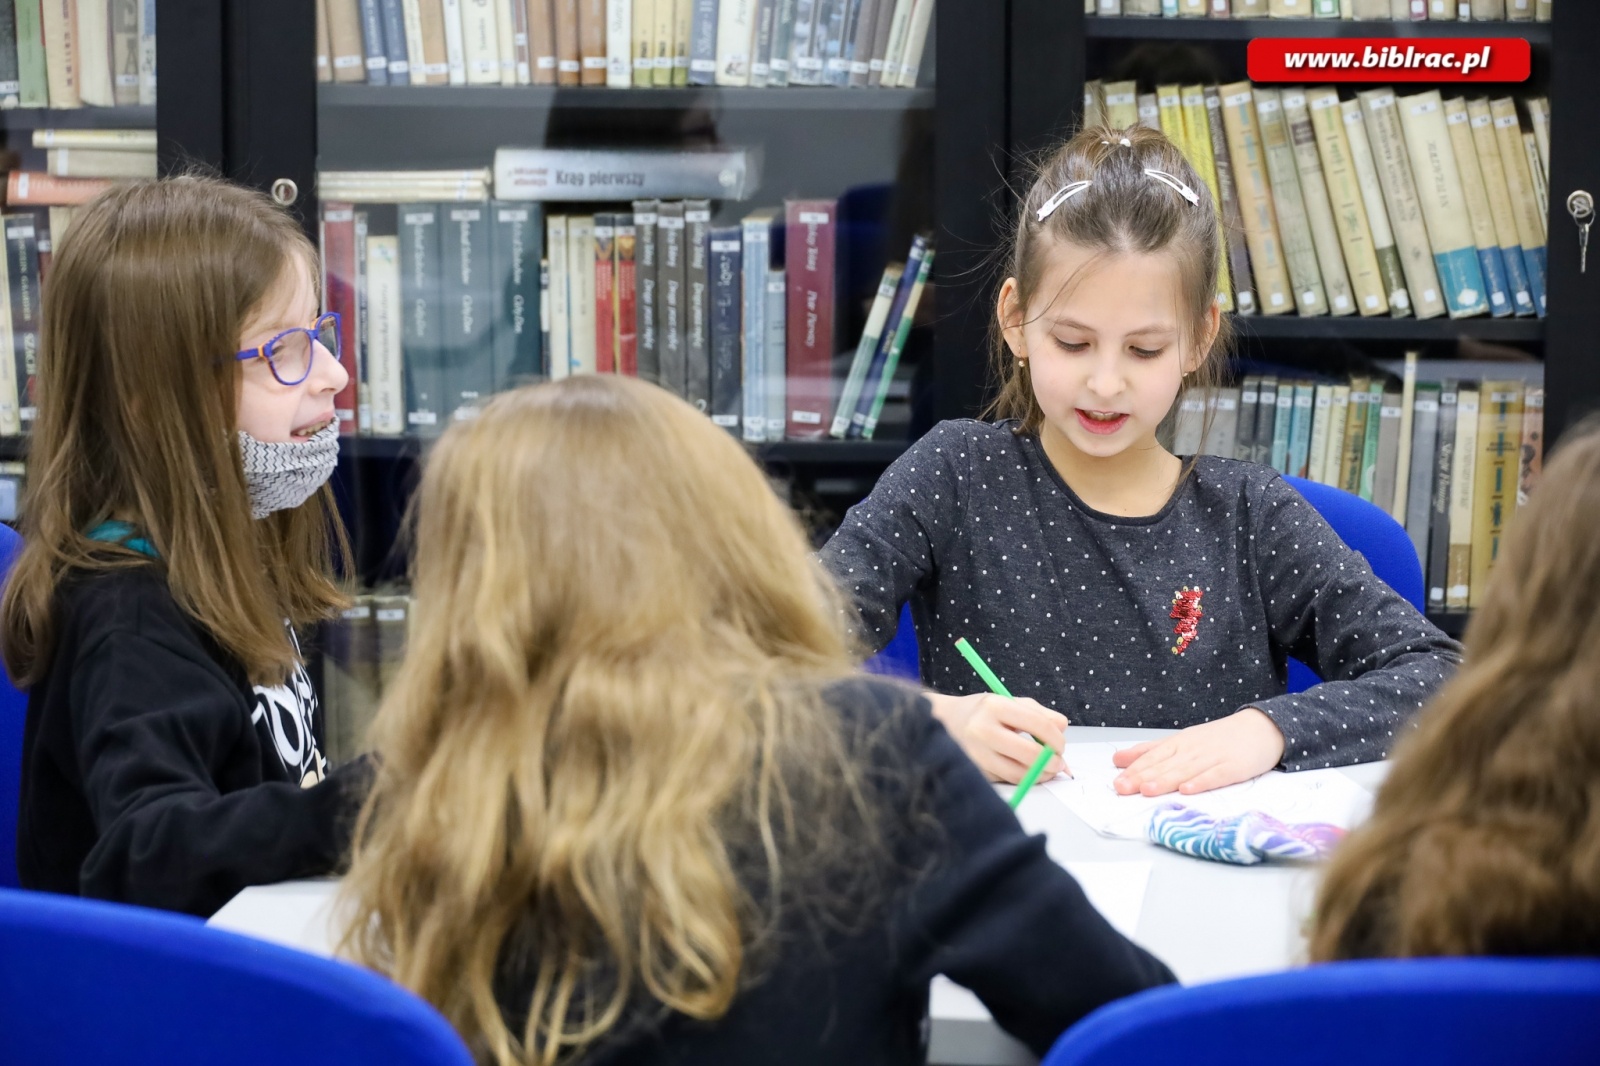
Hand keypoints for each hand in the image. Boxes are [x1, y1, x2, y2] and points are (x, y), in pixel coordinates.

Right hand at [926, 691, 1069, 783]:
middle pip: (1029, 754)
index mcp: (995, 706)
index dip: (1056, 739)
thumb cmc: (983, 712)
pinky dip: (1022, 778)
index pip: (1038, 725)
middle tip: (1059, 763)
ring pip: (1018, 774)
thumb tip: (1062, 729)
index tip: (1061, 746)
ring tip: (1046, 770)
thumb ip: (1040, 713)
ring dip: (1040, 775)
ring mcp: (976, 753)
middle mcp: (982, 730)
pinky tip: (1026, 771)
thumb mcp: (1010, 702)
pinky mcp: (974, 770)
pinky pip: (1006, 780)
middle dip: (1052, 762)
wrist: (945, 721)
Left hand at [1110, 708, 1285, 796]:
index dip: (1134, 770)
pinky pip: (1216, 775)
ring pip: (1185, 770)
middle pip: (1165, 765)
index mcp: (1179, 744)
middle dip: (1142, 777)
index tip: (1117, 782)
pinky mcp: (1234, 767)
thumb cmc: (1218, 739)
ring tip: (1147, 790)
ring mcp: (1213, 757)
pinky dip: (1202, 782)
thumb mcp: (1181, 741)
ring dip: (1166, 780)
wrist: (1261, 728)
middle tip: (1122, 788)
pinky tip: (1188, 789)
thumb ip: (1150, 751)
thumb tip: (1118, 760)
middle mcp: (1192, 750)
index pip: (1152, 757)